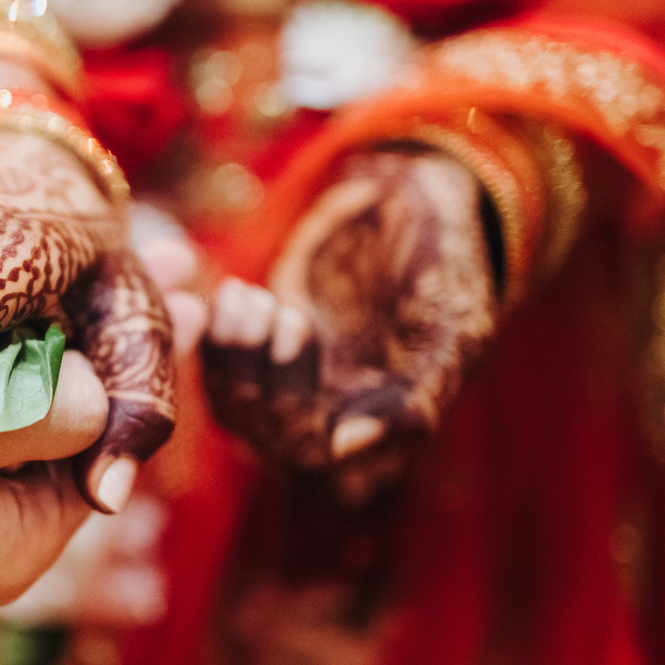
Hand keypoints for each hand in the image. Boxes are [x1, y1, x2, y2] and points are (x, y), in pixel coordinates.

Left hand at [199, 150, 494, 502]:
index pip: (309, 447)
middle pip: (261, 429)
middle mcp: (330, 417)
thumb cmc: (446, 274)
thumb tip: (342, 449)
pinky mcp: (263, 349)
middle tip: (270, 308)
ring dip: (229, 355)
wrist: (418, 215)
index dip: (288, 396)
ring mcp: (293, 384)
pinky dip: (214, 336)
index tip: (295, 324)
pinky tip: (235, 292)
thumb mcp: (449, 335)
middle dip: (252, 371)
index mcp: (374, 430)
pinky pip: (219, 367)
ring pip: (234, 402)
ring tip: (250, 296)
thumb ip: (413, 399)